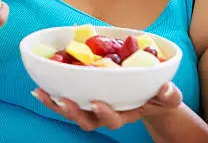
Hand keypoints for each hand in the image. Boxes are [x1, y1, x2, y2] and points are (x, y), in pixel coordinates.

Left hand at [32, 82, 182, 130]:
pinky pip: (66, 99)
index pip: (114, 119)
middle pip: (87, 120)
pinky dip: (52, 94)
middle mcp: (106, 113)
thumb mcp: (168, 96)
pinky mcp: (84, 96)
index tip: (96, 102)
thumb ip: (169, 95)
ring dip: (55, 104)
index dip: (104, 113)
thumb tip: (166, 89)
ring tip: (41, 93)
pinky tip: (39, 86)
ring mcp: (93, 106)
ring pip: (72, 111)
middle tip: (62, 100)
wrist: (150, 96)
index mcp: (126, 113)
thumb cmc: (159, 96)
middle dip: (73, 112)